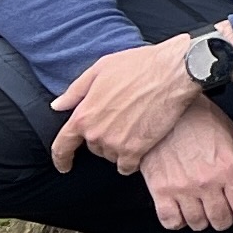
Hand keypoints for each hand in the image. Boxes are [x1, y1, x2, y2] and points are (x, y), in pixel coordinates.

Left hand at [50, 35, 205, 176]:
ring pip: (110, 156)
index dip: (61, 158)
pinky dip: (131, 160)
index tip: (64, 165)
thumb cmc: (140, 65)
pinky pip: (126, 166)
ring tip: (135, 127)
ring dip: (118, 148)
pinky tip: (140, 146)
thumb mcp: (101, 69)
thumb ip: (75, 91)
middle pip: (93, 147)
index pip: (62, 146)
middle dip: (103, 138)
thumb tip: (58, 105)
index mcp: (83, 115)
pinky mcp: (136, 150)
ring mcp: (116, 144)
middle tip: (121, 120)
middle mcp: (96, 133)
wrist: (175, 73)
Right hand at [136, 97, 232, 232]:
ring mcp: (181, 189)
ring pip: (198, 224)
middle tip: (225, 209)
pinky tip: (183, 210)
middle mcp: (205, 182)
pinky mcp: (160, 191)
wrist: (165, 112)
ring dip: (203, 219)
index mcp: (227, 168)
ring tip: (203, 207)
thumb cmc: (198, 119)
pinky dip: (178, 221)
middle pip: (221, 220)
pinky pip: (171, 222)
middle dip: (227, 217)